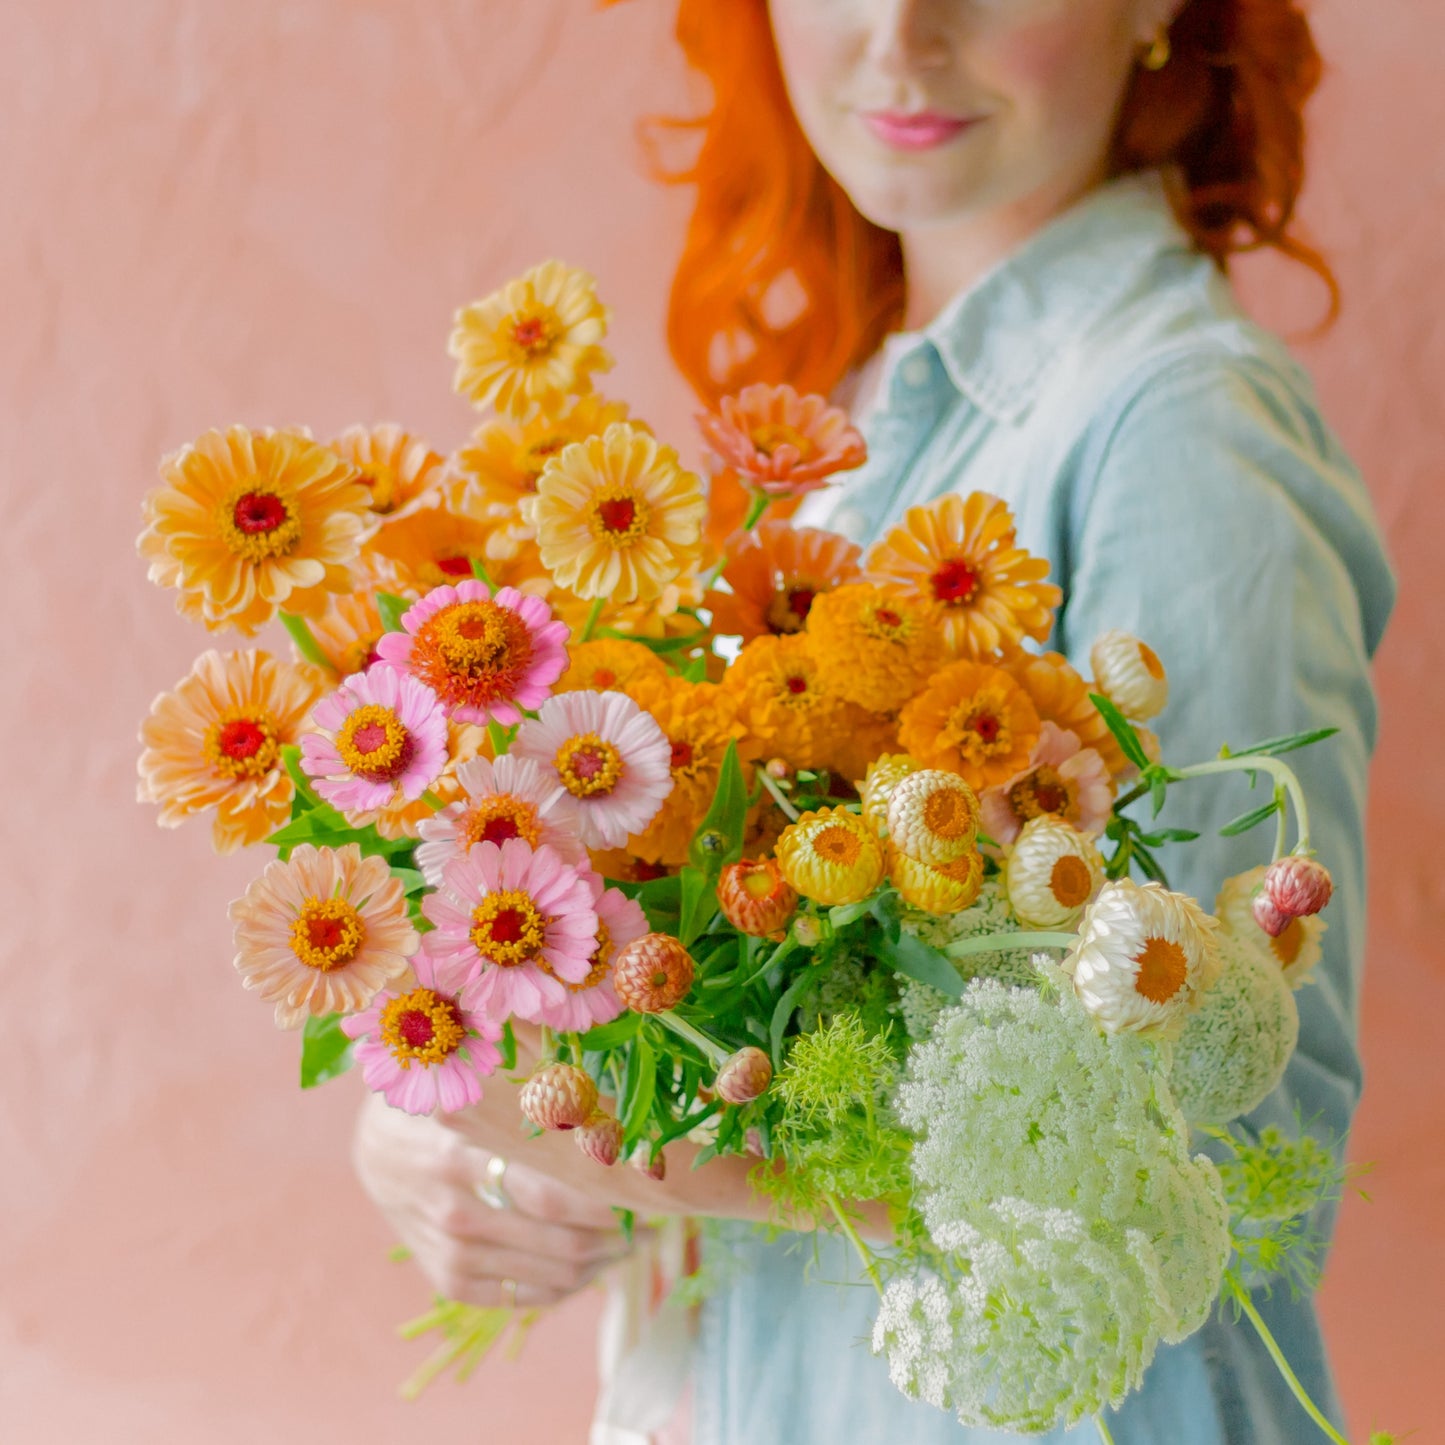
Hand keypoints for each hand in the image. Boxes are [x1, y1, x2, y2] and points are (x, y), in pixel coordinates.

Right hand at [351, 1089, 633, 1308]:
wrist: (374, 1150)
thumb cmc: (444, 1105)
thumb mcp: (475, 1088)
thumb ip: (529, 1095)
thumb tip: (607, 1099)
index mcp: (463, 1153)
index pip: (553, 1192)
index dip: (610, 1198)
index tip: (649, 1187)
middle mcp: (457, 1210)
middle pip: (562, 1240)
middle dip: (620, 1235)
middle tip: (654, 1218)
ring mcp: (452, 1252)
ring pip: (552, 1274)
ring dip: (603, 1262)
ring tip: (633, 1240)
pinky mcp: (449, 1281)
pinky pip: (525, 1296)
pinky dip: (567, 1285)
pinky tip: (591, 1262)